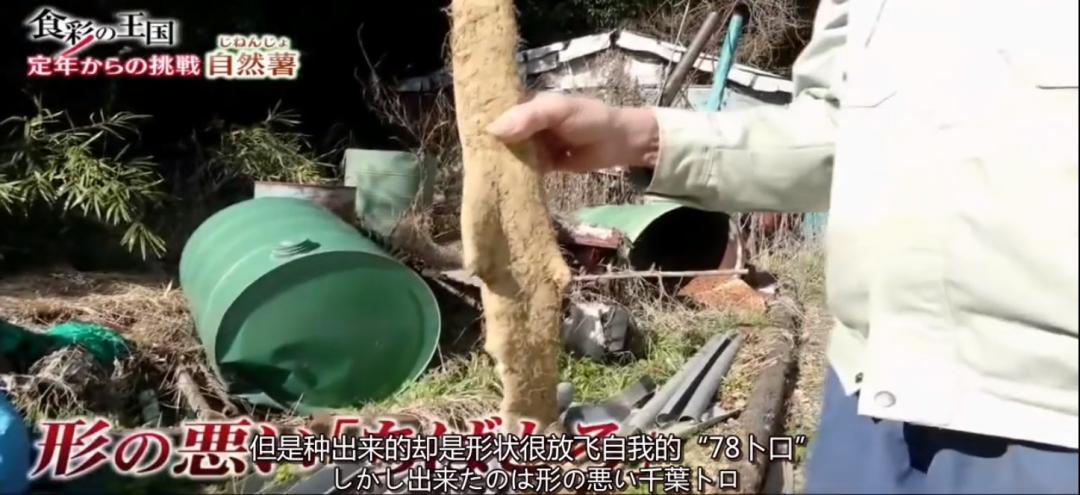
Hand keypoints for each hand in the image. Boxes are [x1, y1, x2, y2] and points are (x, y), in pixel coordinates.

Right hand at [486, 92, 658, 172]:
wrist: (617, 142)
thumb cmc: (589, 118)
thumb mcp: (558, 110)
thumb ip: (529, 118)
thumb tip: (493, 130)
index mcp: (527, 104)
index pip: (497, 110)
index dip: (481, 119)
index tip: (464, 133)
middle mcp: (526, 124)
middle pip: (501, 136)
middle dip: (488, 147)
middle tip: (470, 162)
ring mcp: (534, 145)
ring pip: (511, 154)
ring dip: (501, 164)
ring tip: (481, 177)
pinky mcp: (542, 164)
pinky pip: (524, 170)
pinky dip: (516, 177)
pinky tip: (502, 186)